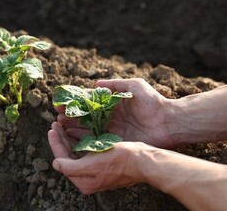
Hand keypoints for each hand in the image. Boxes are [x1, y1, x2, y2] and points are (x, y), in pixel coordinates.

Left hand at [48, 122, 144, 194]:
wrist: (143, 161)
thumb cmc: (120, 161)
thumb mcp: (93, 164)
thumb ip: (71, 167)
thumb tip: (56, 164)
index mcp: (83, 181)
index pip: (62, 160)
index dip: (55, 144)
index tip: (51, 129)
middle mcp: (88, 178)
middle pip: (68, 156)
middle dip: (61, 139)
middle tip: (55, 123)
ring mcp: (95, 170)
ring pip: (75, 152)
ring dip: (68, 138)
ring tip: (62, 124)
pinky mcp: (102, 163)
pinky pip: (85, 151)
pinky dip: (79, 140)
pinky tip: (75, 130)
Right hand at [56, 78, 175, 147]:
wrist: (169, 123)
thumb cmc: (153, 102)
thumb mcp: (134, 86)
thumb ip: (115, 84)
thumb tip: (94, 84)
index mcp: (112, 104)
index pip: (89, 103)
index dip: (75, 103)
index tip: (62, 103)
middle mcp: (109, 117)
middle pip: (85, 117)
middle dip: (71, 117)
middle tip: (57, 118)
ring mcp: (112, 130)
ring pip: (88, 129)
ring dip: (74, 128)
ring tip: (60, 127)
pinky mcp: (116, 141)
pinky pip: (97, 141)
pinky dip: (84, 140)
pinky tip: (72, 139)